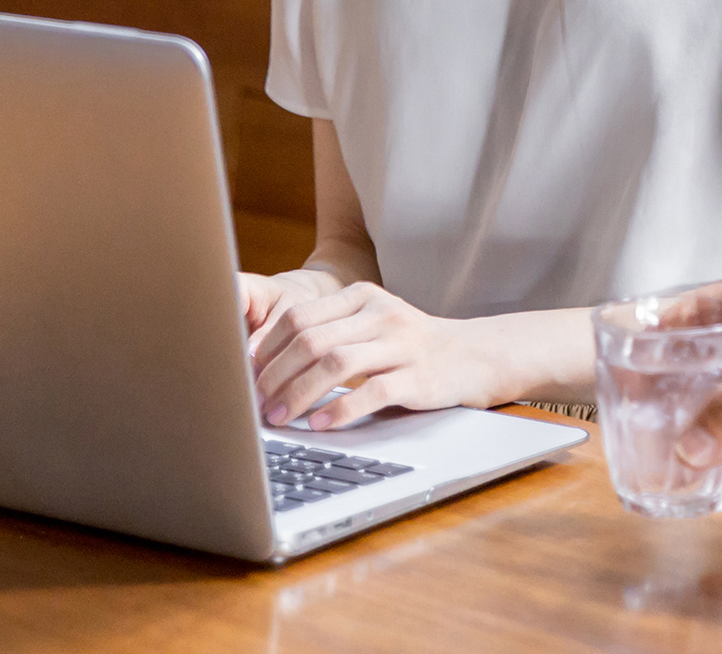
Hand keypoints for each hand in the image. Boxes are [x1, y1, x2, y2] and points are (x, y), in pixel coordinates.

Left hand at [244, 275, 511, 429]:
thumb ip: (329, 335)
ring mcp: (401, 344)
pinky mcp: (418, 377)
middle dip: (275, 376)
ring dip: (299, 394)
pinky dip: (340, 410)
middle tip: (255, 404)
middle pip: (312, 341)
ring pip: (336, 364)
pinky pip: (372, 393)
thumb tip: (266, 368)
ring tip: (279, 417)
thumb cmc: (410, 347)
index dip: (267, 349)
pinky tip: (320, 424)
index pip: (300, 317)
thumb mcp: (371, 326)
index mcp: (362, 297)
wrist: (474, 356)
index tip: (247, 376)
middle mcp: (380, 314)